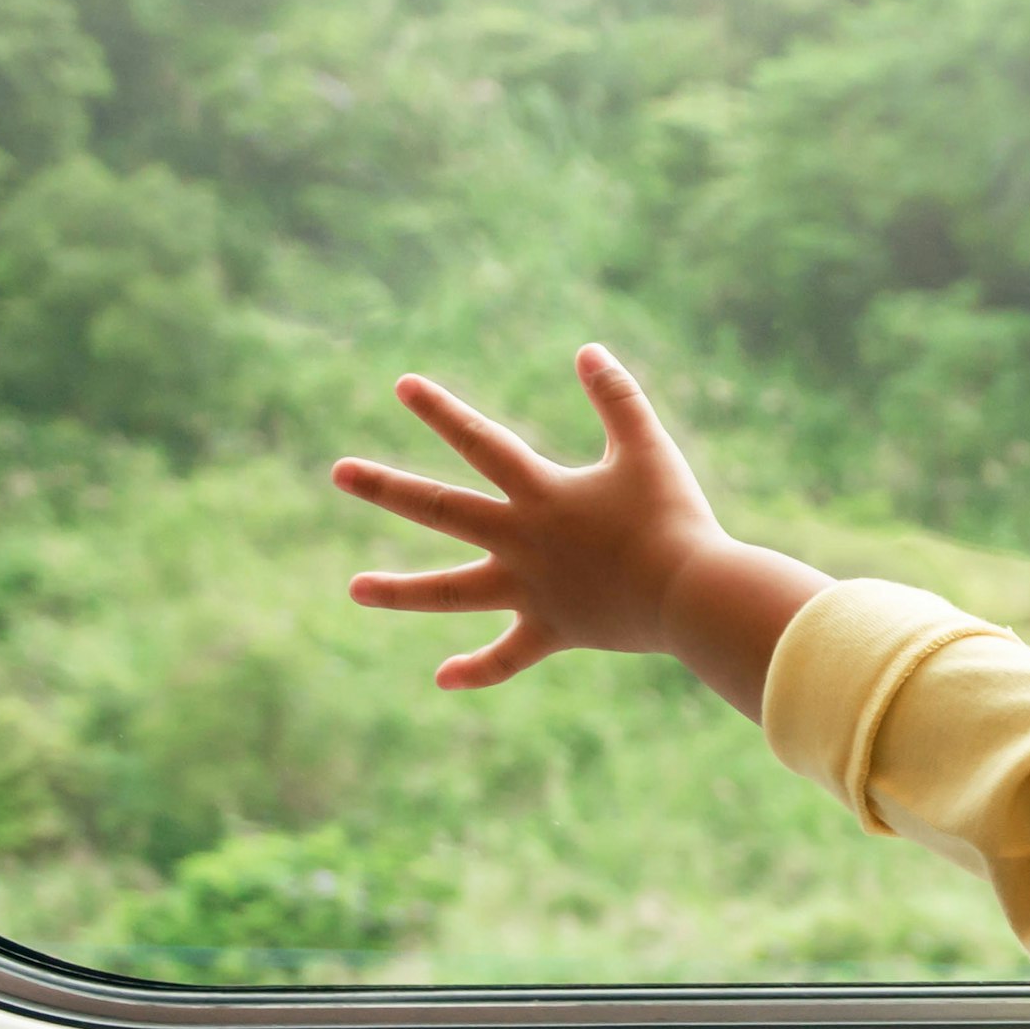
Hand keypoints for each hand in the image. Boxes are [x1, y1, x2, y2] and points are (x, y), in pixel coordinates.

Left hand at [333, 345, 829, 718]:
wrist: (691, 595)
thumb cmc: (674, 518)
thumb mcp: (649, 449)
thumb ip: (618, 397)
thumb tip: (586, 350)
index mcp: (541, 494)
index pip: (479, 442)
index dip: (440, 411)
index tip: (401, 387)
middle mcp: (522, 541)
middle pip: (440, 510)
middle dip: (386, 488)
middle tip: (338, 472)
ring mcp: (531, 590)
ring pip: (451, 592)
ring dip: (399, 590)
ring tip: (354, 589)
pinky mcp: (553, 630)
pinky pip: (507, 657)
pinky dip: (477, 669)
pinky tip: (443, 677)